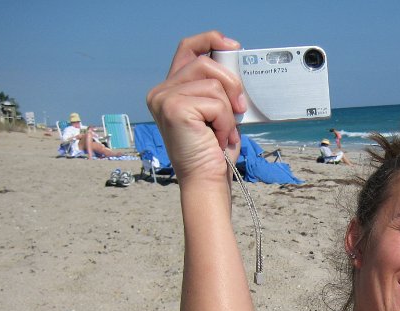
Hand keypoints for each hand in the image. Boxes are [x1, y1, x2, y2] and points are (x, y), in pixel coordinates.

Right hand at [146, 31, 247, 185]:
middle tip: (239, 108)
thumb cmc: (213, 152)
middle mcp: (161, 92)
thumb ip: (218, 88)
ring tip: (222, 132)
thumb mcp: (217, 112)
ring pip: (213, 84)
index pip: (188, 50)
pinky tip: (217, 138)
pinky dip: (224, 122)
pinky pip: (215, 102)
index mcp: (170, 90)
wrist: (207, 181)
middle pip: (205, 63)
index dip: (210, 41)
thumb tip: (234, 63)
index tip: (232, 46)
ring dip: (227, 111)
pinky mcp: (174, 108)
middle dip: (230, 83)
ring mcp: (164, 99)